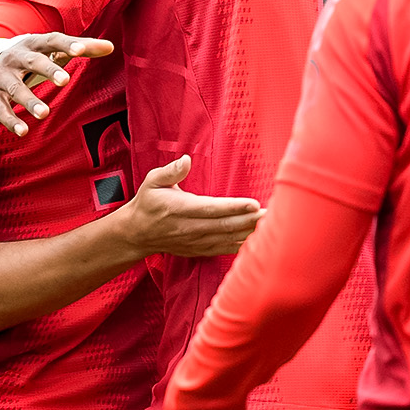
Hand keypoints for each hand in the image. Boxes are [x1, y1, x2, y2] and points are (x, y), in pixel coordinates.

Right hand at [0, 33, 113, 135]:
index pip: (52, 40)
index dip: (66, 44)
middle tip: (65, 80)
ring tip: (44, 113)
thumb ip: (82, 48)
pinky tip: (23, 131)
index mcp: (34, 43)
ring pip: (15, 88)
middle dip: (47, 70)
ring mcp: (0, 75)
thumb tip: (111, 47)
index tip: (81, 50)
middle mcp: (15, 56)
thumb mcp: (53, 51)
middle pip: (32, 61)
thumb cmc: (32, 57)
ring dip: (29, 100)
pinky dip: (10, 120)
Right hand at [113, 155, 262, 257]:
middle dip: (251, 220)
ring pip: (227, 239)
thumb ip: (170, 171)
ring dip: (250, 233)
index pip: (211, 208)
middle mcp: (189, 228)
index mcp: (180, 208)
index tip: (253, 203)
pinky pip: (224, 249)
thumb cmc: (148, 203)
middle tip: (273, 214)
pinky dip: (242, 246)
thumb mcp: (152, 181)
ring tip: (272, 226)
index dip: (233, 207)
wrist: (136, 234)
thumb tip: (186, 160)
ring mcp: (195, 242)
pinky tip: (258, 242)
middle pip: (225, 225)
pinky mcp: (199, 250)